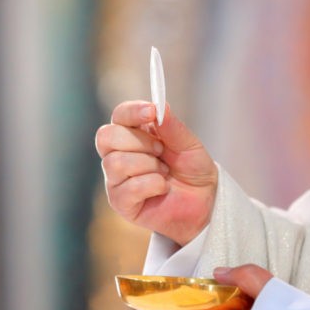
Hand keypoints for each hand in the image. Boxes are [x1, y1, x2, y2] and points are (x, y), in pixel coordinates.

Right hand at [95, 100, 216, 244]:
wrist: (203, 203)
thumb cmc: (192, 171)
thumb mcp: (189, 145)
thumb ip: (173, 127)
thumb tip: (160, 106)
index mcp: (132, 134)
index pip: (119, 115)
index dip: (132, 112)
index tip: (151, 112)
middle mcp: (117, 154)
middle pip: (107, 136)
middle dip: (140, 142)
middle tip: (161, 151)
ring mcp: (115, 178)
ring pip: (116, 162)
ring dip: (149, 166)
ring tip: (164, 173)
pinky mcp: (119, 201)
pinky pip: (128, 188)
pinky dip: (152, 185)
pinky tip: (161, 188)